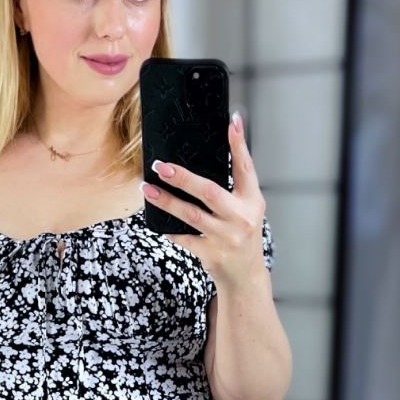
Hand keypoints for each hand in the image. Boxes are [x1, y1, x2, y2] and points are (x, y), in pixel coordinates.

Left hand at [143, 112, 266, 290]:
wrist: (245, 276)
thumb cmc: (242, 234)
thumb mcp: (248, 208)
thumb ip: (236, 182)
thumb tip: (222, 143)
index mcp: (252, 201)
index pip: (246, 168)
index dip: (239, 145)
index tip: (231, 123)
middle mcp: (241, 218)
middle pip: (209, 192)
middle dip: (183, 178)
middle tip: (161, 166)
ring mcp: (225, 238)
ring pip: (191, 215)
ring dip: (166, 201)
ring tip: (147, 188)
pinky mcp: (210, 254)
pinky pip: (183, 238)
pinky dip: (168, 228)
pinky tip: (154, 218)